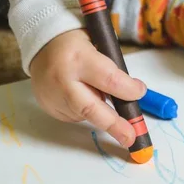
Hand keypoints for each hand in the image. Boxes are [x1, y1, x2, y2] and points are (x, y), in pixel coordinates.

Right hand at [30, 29, 146, 146]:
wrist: (43, 45)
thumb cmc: (79, 45)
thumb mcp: (101, 46)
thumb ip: (114, 70)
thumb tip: (133, 95)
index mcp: (79, 58)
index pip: (108, 79)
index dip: (128, 90)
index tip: (140, 93)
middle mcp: (62, 79)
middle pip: (90, 108)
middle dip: (114, 125)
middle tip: (130, 138)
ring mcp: (52, 96)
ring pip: (84, 115)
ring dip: (100, 113)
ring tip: (98, 92)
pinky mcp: (48, 107)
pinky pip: (74, 116)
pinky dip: (85, 112)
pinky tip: (82, 95)